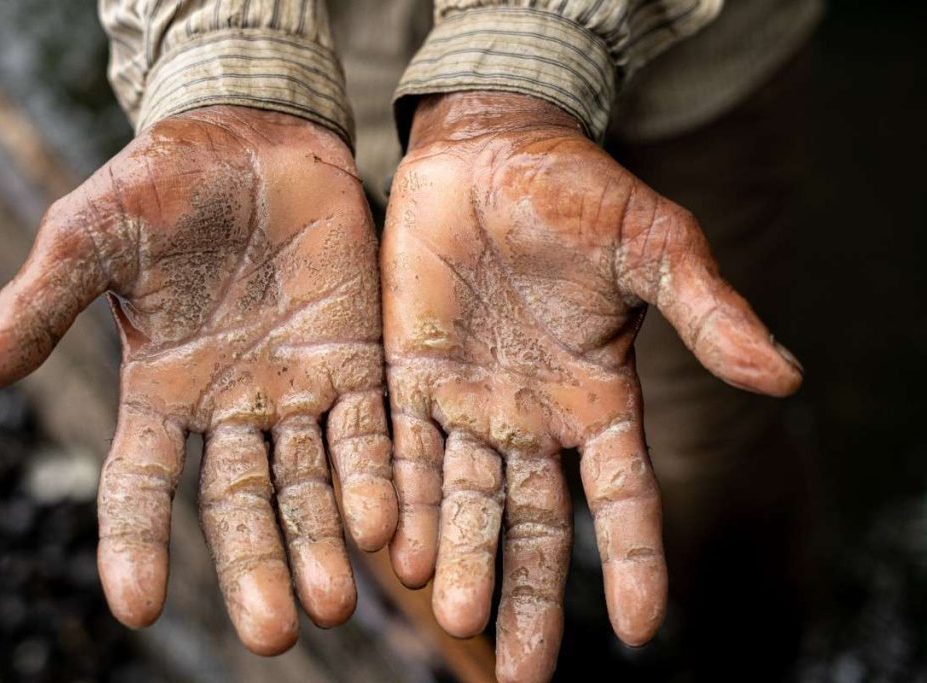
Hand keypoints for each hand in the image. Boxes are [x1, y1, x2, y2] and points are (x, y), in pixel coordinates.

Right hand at [0, 106, 396, 654]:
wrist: (252, 139)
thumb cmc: (162, 183)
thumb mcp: (89, 238)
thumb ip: (41, 308)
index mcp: (161, 392)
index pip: (141, 487)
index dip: (135, 545)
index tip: (139, 606)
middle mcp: (232, 407)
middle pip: (241, 506)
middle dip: (256, 567)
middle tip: (273, 635)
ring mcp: (298, 388)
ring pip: (313, 483)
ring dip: (324, 541)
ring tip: (336, 602)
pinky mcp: (355, 359)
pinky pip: (369, 429)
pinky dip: (378, 477)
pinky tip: (389, 526)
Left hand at [382, 93, 801, 681]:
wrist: (488, 151)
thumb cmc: (579, 192)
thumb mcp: (654, 248)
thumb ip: (708, 315)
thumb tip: (786, 377)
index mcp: (597, 398)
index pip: (622, 498)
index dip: (636, 559)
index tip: (645, 629)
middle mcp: (531, 417)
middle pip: (534, 525)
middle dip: (530, 596)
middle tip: (523, 672)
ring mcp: (466, 401)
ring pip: (462, 500)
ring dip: (459, 559)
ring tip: (454, 619)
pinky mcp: (406, 375)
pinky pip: (402, 450)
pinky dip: (399, 497)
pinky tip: (392, 549)